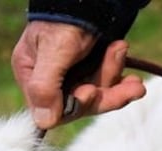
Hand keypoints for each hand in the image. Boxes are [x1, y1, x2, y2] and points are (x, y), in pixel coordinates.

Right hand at [11, 21, 145, 129]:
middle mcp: (51, 79)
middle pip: (78, 105)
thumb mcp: (54, 51)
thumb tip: (44, 122)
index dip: (74, 106)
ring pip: (96, 94)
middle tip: (130, 86)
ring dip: (114, 79)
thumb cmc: (66, 16)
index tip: (90, 93)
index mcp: (32, 75)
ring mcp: (73, 74)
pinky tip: (130, 68)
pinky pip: (106, 84)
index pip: (51, 109)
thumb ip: (45, 87)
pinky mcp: (92, 68)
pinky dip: (120, 77)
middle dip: (104, 94)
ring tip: (122, 52)